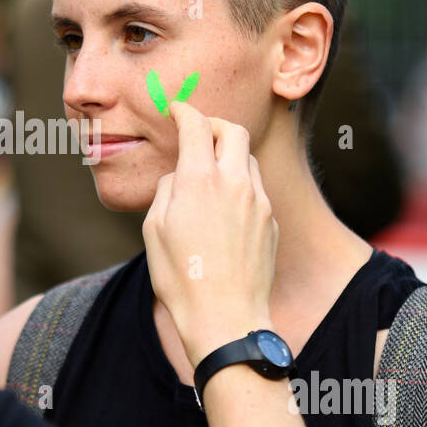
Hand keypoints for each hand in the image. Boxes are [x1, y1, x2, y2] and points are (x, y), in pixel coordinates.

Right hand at [142, 100, 277, 366]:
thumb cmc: (182, 278)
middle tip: (199, 133)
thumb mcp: (155, 230)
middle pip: (232, 130)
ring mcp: (258, 201)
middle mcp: (234, 183)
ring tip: (212, 172)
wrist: (225, 317)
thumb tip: (179, 175)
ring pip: (248, 158)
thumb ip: (167, 190)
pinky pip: (257, 189)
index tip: (176, 110)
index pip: (196, 125)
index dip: (184, 111)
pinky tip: (226, 207)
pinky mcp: (271, 221)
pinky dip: (241, 184)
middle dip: (214, 124)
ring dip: (230, 154)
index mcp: (199, 180)